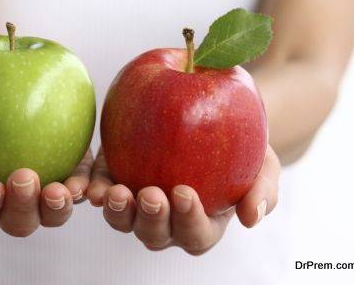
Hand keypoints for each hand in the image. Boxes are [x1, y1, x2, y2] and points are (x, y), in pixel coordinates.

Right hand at [0, 114, 92, 236]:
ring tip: (60, 190)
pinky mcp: (67, 170)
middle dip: (23, 207)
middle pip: (19, 221)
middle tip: (24, 178)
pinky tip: (83, 181)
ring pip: (52, 212)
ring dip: (57, 207)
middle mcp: (11, 204)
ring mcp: (41, 190)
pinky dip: (81, 186)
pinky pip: (78, 185)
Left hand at [87, 145, 279, 253]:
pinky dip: (95, 191)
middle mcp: (167, 222)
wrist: (213, 117)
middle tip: (151, 195)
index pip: (196, 234)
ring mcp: (138, 204)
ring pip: (124, 221)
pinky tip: (89, 186)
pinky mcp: (117, 180)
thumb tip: (252, 217)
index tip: (184, 192)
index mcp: (202, 224)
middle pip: (155, 235)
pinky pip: (102, 193)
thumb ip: (263, 189)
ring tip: (116, 193)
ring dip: (118, 212)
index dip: (189, 220)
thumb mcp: (264, 163)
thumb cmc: (243, 147)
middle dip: (152, 219)